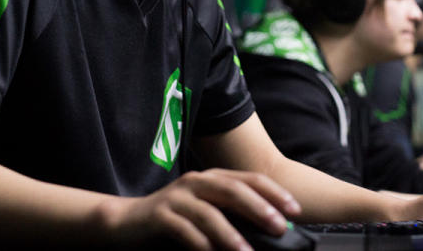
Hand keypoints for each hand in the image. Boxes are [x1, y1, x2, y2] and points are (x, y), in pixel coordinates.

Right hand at [102, 168, 300, 250]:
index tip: (295, 210)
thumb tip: (270, 227)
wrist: (126, 221)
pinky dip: (200, 244)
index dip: (274, 193)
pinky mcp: (160, 216)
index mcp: (212, 178)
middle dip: (259, 208)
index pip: (250, 179)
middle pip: (233, 190)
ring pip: (209, 213)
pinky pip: (184, 230)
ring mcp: (177, 197)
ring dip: (230, 234)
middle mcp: (196, 182)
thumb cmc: (173, 218)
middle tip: (279, 227)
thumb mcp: (205, 210)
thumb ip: (231, 214)